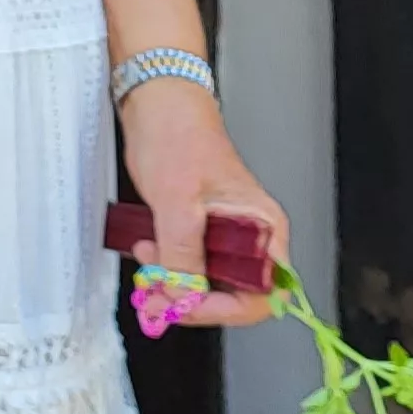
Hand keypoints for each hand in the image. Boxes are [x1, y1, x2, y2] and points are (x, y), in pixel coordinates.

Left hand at [118, 79, 287, 327]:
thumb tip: (182, 293)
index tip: (187, 304)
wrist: (157, 105)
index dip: (225, 308)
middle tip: (158, 298)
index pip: (263, 294)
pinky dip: (169, 266)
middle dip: (193, 299)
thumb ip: (182, 254)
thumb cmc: (177, 136)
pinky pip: (190, 261)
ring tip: (149, 270)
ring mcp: (225, 232)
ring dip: (176, 283)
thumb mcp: (177, 201)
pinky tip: (150, 254)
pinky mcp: (201, 227)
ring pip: (208, 279)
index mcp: (262, 228)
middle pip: (235, 293)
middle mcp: (250, 234)